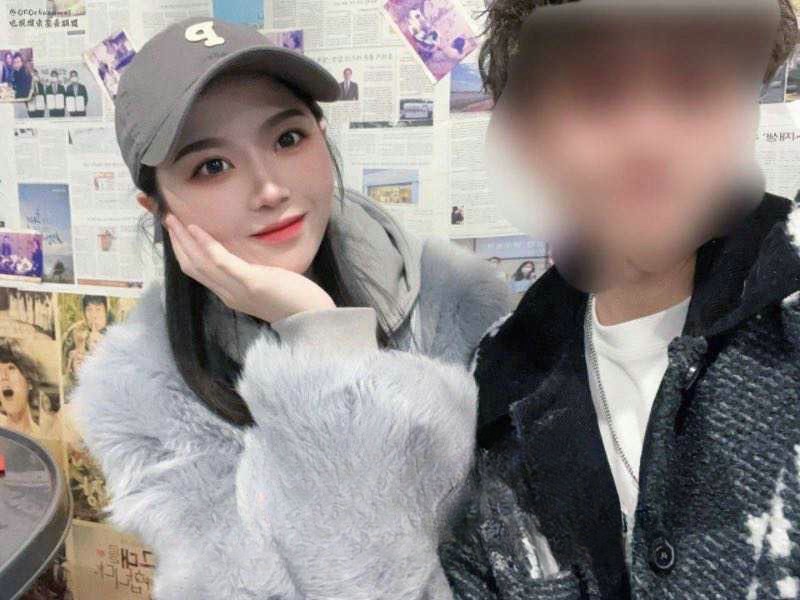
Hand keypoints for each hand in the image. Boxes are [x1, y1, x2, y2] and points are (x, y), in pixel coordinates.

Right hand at [163, 214, 334, 322]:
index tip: (175, 232)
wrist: (315, 318)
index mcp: (231, 294)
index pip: (199, 273)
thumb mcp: (267, 283)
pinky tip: (195, 228)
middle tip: (166, 219)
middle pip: (192, 267)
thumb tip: (244, 257)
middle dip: (176, 243)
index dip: (183, 252)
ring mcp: (237, 290)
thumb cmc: (297, 299)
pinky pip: (220, 261)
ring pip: (199, 264)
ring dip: (183, 240)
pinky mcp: (250, 283)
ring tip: (172, 219)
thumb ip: (251, 273)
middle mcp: (228, 294)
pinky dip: (205, 244)